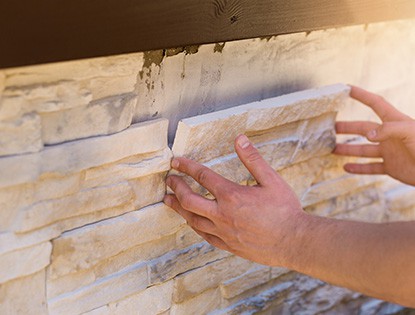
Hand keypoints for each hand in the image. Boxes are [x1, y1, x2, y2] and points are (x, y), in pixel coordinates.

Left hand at [164, 135, 304, 265]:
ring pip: (192, 220)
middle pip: (189, 200)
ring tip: (168, 201)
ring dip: (178, 208)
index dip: (186, 167)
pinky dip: (193, 226)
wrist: (294, 242)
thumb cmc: (285, 210)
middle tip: (168, 180)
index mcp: (231, 195)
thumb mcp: (272, 180)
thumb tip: (239, 139)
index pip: (202, 176)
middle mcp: (222, 214)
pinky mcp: (228, 245)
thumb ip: (253, 159)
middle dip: (176, 187)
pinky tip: (191, 222)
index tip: (175, 162)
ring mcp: (223, 232)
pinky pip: (204, 235)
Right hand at [334, 86, 414, 185]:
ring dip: (348, 149)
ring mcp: (390, 152)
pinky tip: (346, 168)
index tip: (347, 89)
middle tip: (331, 126)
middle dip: (347, 127)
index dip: (362, 95)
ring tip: (332, 149)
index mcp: (396, 122)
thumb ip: (388, 130)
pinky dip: (358, 168)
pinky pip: (371, 168)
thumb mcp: (410, 132)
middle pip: (364, 128)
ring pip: (364, 149)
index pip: (376, 104)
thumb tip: (367, 135)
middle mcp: (390, 136)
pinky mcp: (392, 167)